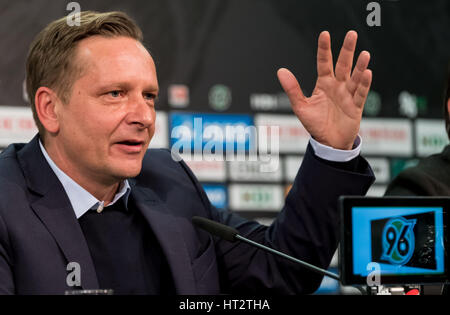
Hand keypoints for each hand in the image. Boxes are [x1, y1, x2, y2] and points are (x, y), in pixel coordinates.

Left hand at [277, 30, 371, 149]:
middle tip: (352, 34)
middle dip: (347, 50)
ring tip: (364, 54)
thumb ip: (292, 89)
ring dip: (360, 66)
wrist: (328, 142)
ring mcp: (347, 95)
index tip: (325, 35)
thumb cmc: (315, 124)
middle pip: (343, 65)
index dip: (324, 49)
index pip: (324, 63)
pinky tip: (367, 73)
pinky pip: (360, 93)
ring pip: (355, 77)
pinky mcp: (355, 107)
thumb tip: (281, 71)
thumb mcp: (300, 106)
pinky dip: (364, 84)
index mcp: (323, 84)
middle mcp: (337, 86)